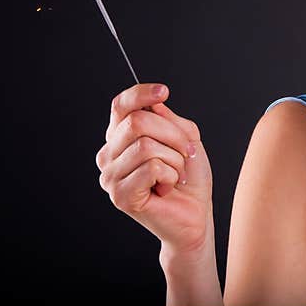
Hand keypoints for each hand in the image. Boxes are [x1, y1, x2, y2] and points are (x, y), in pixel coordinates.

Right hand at [97, 83, 213, 254]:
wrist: (196, 213)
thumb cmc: (189, 177)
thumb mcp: (187, 139)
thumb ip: (171, 120)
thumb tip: (154, 106)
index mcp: (121, 137)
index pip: (121, 106)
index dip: (140, 94)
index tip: (163, 91)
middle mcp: (109, 154)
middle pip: (137, 122)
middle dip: (173, 135)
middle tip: (185, 154)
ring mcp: (111, 176)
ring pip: (146, 146)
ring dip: (174, 160)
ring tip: (174, 174)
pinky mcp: (120, 196)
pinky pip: (151, 168)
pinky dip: (170, 176)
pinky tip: (167, 187)